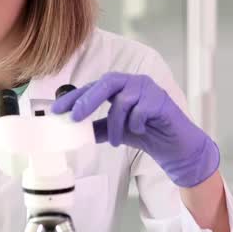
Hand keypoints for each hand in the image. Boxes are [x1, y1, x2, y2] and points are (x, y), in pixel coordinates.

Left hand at [52, 72, 219, 188]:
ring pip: (123, 101)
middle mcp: (134, 83)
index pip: (93, 87)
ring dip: (115, 124)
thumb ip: (98, 128)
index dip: (74, 97)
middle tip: (75, 118)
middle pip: (106, 83)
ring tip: (115, 141)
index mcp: (121, 87)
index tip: (56, 111)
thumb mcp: (116, 131)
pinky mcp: (161, 100)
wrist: (175, 148)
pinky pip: (140, 110)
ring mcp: (149, 89)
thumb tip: (74, 131)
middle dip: (88, 100)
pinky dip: (136, 124)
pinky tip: (141, 131)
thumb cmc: (147, 134)